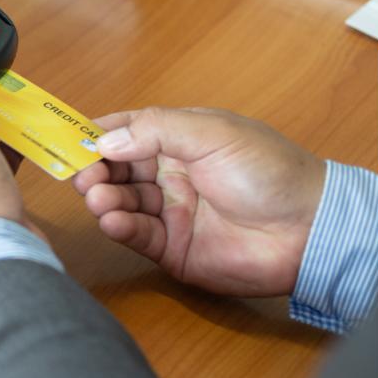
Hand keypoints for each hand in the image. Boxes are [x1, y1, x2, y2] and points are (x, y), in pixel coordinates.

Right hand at [71, 107, 325, 296]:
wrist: (308, 230)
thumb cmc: (273, 173)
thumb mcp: (213, 133)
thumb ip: (156, 130)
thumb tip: (106, 140)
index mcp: (182, 139)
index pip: (128, 131)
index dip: (97, 134)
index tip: (69, 139)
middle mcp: (172, 174)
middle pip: (116, 169)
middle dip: (94, 170)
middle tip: (81, 176)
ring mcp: (170, 211)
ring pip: (120, 201)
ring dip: (103, 198)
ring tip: (97, 198)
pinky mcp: (171, 247)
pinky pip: (134, 234)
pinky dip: (118, 226)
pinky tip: (111, 220)